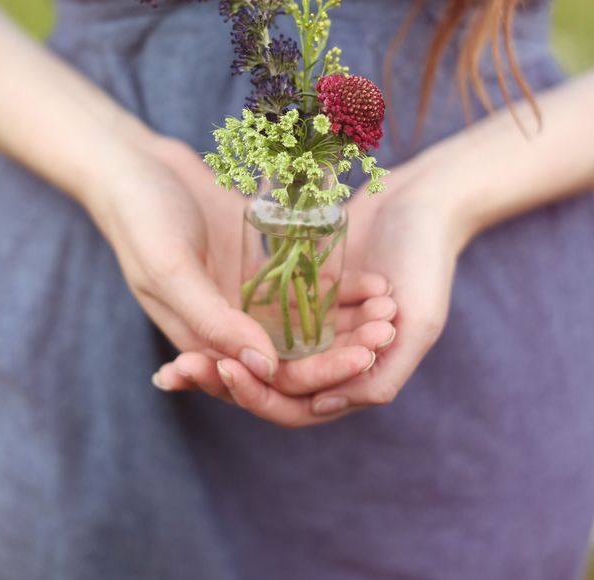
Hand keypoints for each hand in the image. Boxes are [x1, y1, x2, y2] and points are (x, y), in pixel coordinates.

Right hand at [88, 134, 397, 417]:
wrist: (134, 161)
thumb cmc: (141, 217)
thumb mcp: (169, 269)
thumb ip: (212, 320)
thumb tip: (267, 368)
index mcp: (204, 340)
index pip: (268, 381)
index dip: (317, 376)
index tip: (363, 358)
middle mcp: (229, 324)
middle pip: (297, 356)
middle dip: (343, 350)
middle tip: (386, 331)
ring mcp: (247, 293)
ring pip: (308, 323)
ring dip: (347, 323)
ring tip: (388, 307)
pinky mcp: (261, 262)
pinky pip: (306, 285)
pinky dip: (338, 289)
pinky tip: (373, 281)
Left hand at [186, 156, 461, 425]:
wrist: (425, 200)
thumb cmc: (430, 263)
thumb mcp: (421, 325)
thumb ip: (383, 376)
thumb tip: (320, 406)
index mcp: (356, 373)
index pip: (295, 403)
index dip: (256, 395)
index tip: (223, 370)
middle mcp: (328, 353)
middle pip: (266, 380)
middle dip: (225, 378)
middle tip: (180, 368)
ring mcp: (311, 319)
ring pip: (255, 346)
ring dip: (218, 352)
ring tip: (177, 350)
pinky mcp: (297, 285)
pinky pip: (258, 305)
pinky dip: (230, 312)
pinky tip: (195, 302)